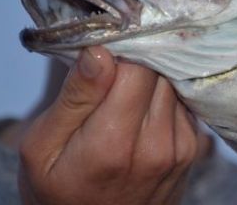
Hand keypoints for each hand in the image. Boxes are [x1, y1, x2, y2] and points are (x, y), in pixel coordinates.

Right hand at [18, 46, 198, 204]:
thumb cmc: (59, 190)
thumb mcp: (43, 148)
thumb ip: (75, 98)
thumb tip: (99, 51)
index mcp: (113, 142)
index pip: (137, 66)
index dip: (121, 48)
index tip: (103, 50)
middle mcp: (157, 146)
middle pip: (159, 72)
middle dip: (136, 60)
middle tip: (110, 72)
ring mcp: (181, 149)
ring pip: (174, 83)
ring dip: (151, 78)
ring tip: (122, 93)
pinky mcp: (193, 150)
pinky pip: (182, 102)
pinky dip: (163, 97)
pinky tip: (140, 109)